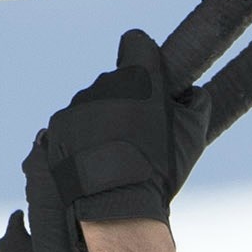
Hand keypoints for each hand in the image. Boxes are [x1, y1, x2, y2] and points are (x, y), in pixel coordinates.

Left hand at [24, 28, 208, 243]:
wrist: (116, 208)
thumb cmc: (160, 171)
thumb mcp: (194, 135)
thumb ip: (196, 102)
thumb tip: (191, 92)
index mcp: (138, 78)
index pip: (136, 43)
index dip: (143, 59)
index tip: (148, 79)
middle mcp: (103, 84)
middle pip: (113, 82)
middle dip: (123, 101)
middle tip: (135, 136)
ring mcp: (76, 106)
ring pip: (90, 106)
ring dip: (99, 123)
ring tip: (112, 156)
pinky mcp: (55, 128)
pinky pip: (70, 126)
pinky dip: (79, 140)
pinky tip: (93, 162)